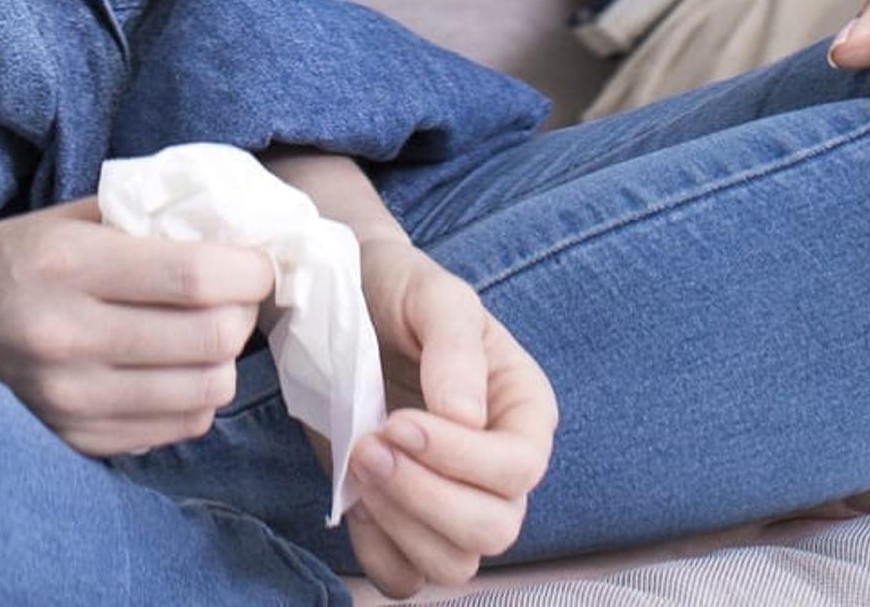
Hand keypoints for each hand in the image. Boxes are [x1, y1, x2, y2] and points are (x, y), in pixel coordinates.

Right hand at [0, 197, 277, 457]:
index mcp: (68, 265)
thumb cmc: (15, 256)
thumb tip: (237, 230)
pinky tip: (174, 369)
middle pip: (211, 340)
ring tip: (208, 333)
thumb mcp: (72, 216)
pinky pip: (175, 428)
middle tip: (237, 297)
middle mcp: (67, 337)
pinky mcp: (75, 438)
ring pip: (204, 393)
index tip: (258, 261)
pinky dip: (193, 397)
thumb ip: (149, 217)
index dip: (248, 270)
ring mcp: (70, 398)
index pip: (194, 277)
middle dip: (244, 314)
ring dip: (224, 360)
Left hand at [334, 235, 557, 594]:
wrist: (345, 302)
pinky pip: (406, 576)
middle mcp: (500, 466)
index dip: (460, 458)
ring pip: (455, 564)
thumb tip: (465, 419)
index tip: (398, 421)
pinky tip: (357, 500)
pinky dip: (379, 553)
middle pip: (495, 529)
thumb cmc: (401, 293)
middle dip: (426, 498)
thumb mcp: (435, 296)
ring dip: (400, 524)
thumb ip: (455, 347)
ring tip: (360, 463)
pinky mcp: (404, 522)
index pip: (518, 467)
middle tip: (370, 446)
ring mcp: (453, 500)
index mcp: (524, 411)